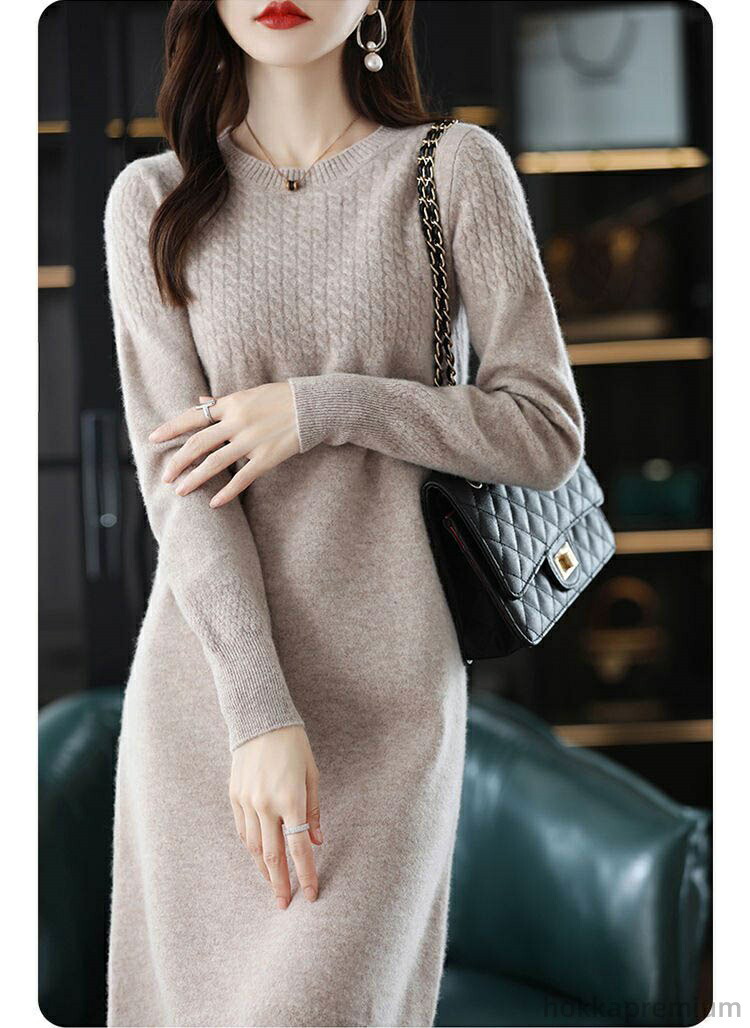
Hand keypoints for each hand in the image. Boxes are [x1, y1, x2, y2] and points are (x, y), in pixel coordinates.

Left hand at [149, 382, 299, 506]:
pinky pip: (242, 478)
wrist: (313, 406)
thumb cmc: (281, 398)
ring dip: (195, 478)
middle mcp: (237, 422)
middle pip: (199, 444)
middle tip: (165, 475)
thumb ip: (223, 401)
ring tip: (180, 491)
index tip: (154, 439)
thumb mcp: (250, 394)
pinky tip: (214, 503)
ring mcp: (251, 441)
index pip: (194, 416)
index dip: (172, 428)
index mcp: (231, 404)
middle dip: (179, 461)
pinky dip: (227, 492)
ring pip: (215, 463)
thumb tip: (199, 401)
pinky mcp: (267, 457)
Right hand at [229, 724, 322, 908]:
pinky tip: (259, 856)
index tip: (310, 895)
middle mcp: (266, 804)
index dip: (306, 874)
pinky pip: (242, 830)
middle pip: (273, 856)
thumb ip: (314, 811)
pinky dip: (251, 847)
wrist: (260, 720)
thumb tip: (316, 842)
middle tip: (285, 905)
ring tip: (273, 884)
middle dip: (280, 884)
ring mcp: (247, 802)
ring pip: (254, 848)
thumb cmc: (293, 745)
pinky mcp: (234, 796)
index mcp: (291, 799)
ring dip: (263, 870)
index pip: (299, 848)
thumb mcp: (312, 774)